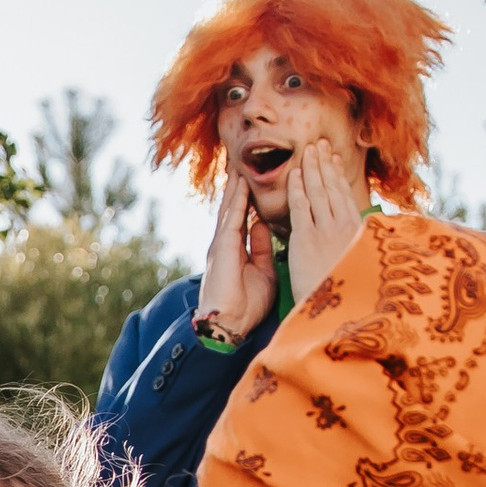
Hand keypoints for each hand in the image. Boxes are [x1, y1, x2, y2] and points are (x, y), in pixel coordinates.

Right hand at [196, 165, 274, 340]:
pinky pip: (231, 219)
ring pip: (229, 208)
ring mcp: (221, 244)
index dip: (247, 198)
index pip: (242, 217)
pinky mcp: (222, 248)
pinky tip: (242, 185)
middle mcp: (225, 243)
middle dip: (238, 186)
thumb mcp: (263, 271)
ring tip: (240, 164)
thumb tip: (263, 225)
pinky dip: (237, 201)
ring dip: (236, 186)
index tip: (254, 178)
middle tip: (243, 162)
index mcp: (235, 249)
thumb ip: (262, 247)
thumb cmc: (247, 304)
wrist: (229, 324)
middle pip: (232, 207)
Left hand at [281, 137, 370, 302]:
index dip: (338, 176)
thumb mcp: (358, 266)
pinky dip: (300, 188)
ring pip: (319, 192)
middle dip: (326, 164)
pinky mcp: (307, 239)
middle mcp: (344, 228)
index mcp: (356, 233)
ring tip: (309, 150)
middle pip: (333, 188)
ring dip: (314, 168)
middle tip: (320, 144)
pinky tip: (296, 173)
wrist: (339, 314)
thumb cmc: (349, 296)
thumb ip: (356, 246)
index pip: (345, 196)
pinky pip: (302, 207)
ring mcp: (326, 231)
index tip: (335, 159)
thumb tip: (359, 237)